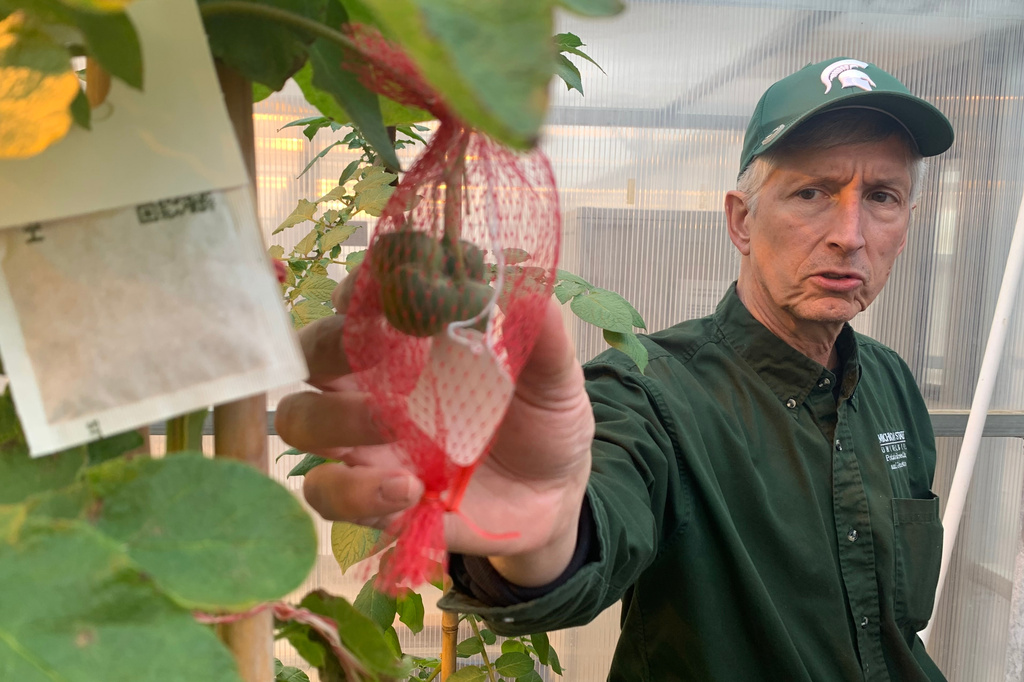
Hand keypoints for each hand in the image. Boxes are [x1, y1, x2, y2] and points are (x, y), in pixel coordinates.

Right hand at [275, 272, 594, 585]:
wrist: (553, 497)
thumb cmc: (541, 421)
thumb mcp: (554, 376)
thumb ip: (542, 334)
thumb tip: (526, 283)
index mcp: (408, 344)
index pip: (357, 302)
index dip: (359, 289)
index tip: (384, 286)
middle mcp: (371, 386)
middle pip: (310, 355)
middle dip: (329, 346)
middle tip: (380, 356)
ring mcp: (364, 443)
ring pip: (299, 421)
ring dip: (337, 419)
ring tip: (395, 426)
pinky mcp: (371, 498)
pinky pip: (329, 493)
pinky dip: (358, 490)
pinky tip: (410, 489)